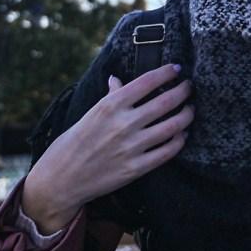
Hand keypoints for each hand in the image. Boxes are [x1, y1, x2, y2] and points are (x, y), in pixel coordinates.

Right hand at [21, 66, 193, 233]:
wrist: (59, 182)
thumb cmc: (71, 145)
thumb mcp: (88, 116)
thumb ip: (109, 98)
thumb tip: (116, 79)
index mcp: (109, 107)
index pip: (147, 82)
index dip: (167, 72)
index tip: (177, 69)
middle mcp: (123, 124)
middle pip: (166, 102)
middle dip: (184, 91)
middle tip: (190, 87)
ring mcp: (131, 147)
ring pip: (174, 126)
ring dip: (187, 115)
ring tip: (190, 109)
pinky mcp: (136, 168)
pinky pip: (168, 151)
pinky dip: (180, 140)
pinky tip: (182, 134)